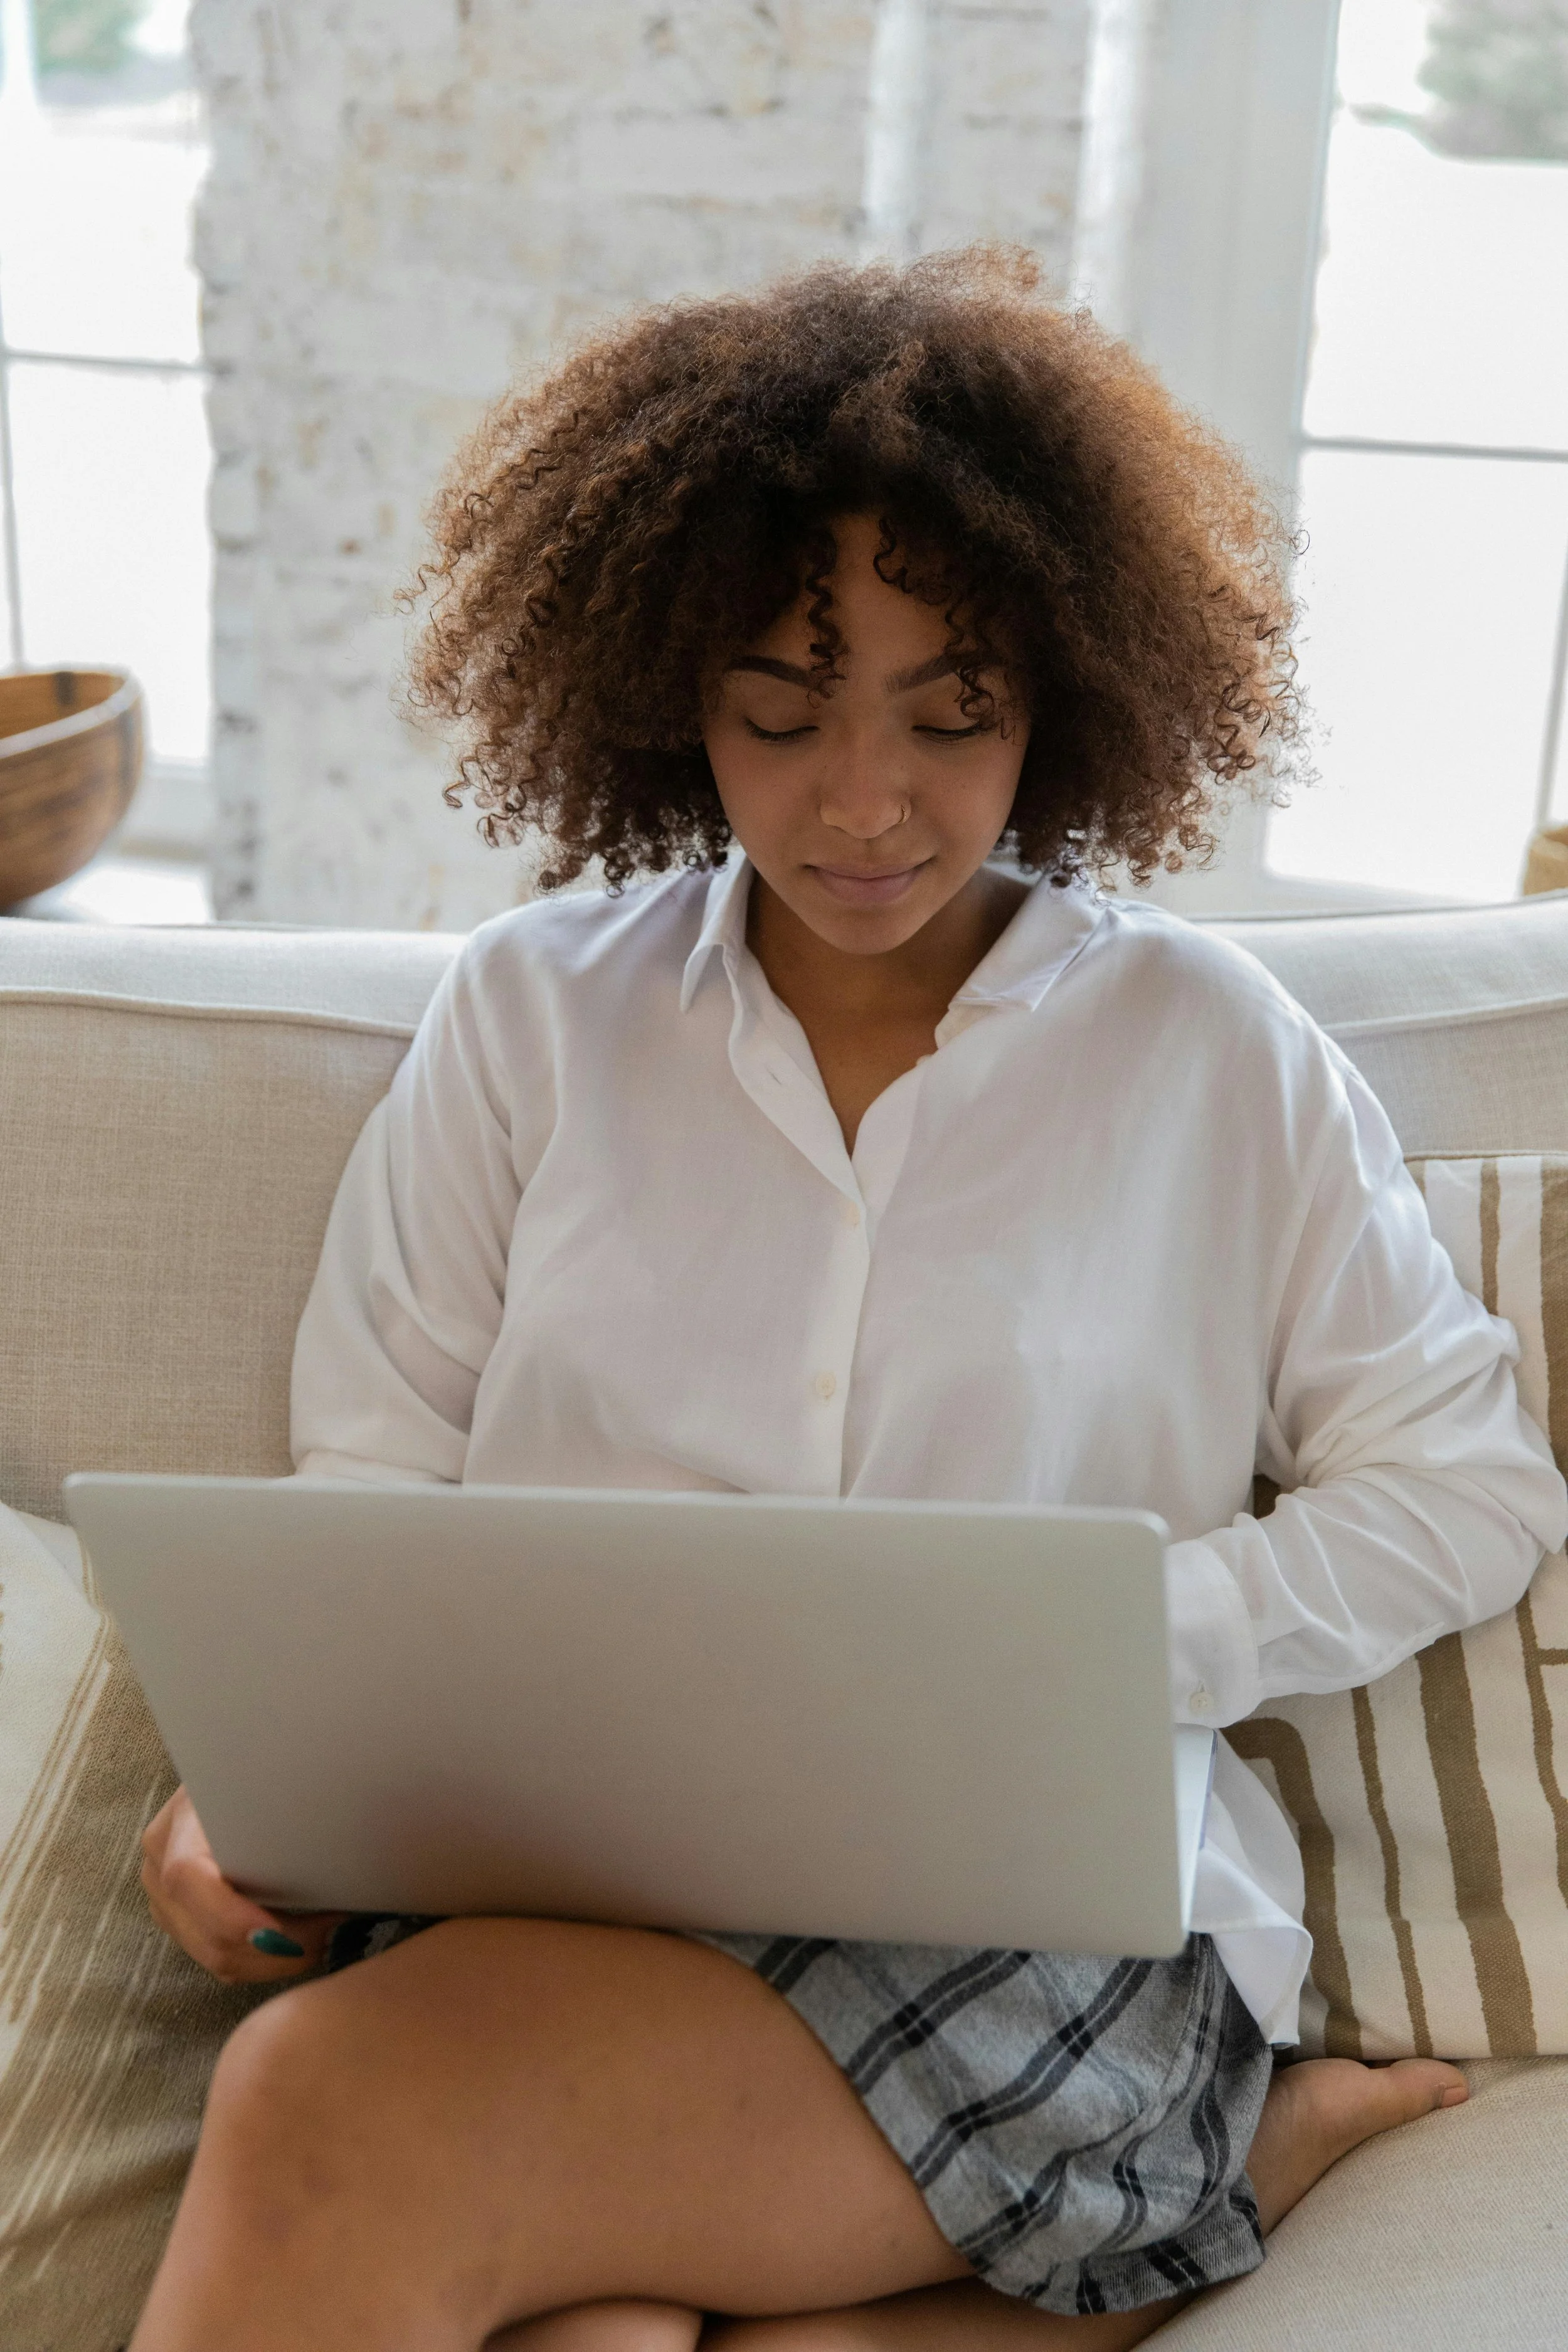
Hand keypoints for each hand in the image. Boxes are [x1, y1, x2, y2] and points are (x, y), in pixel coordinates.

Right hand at [141, 1785, 347, 1984]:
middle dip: (273, 1949)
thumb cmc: (250, 1778)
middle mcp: (159, 1869)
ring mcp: (164, 1902)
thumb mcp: (258, 1777)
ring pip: (215, 1958)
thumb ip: (278, 1802)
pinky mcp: (179, 1923)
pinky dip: (262, 1961)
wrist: (220, 1780)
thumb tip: (331, 1831)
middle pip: (206, 1935)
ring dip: (273, 1960)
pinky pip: (220, 1960)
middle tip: (330, 1931)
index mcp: (177, 1825)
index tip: (278, 1931)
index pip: (186, 1877)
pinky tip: (298, 1941)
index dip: (228, 1914)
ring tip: (322, 1937)